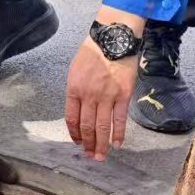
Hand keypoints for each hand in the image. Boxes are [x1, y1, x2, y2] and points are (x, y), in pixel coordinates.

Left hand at [65, 39, 137, 160]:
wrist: (113, 38)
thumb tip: (79, 110)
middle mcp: (89, 95)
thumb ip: (76, 90)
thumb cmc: (93, 51)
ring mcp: (106, 96)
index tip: (77, 142)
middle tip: (90, 156)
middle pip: (87, 126)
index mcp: (74, 89)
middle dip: (87, 144)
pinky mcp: (123, 95)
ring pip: (102, 127)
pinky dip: (118, 134)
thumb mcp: (76, 69)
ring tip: (101, 156)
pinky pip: (120, 119)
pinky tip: (116, 144)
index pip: (72, 118)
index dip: (75, 133)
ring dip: (101, 145)